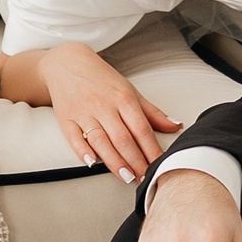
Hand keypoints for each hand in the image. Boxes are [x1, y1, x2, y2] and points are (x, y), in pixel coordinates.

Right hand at [41, 44, 180, 182]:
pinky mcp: (66, 118)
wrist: (67, 63)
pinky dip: (82, 151)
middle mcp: (104, 106)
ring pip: (100, 141)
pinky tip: (92, 163)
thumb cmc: (103, 79)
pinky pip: (73, 137)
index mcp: (123, 98)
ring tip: (127, 177)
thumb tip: (176, 126)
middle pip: (122, 138)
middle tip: (144, 179)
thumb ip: (152, 112)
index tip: (160, 166)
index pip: (141, 129)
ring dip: (114, 161)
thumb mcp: (130, 90)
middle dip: (135, 161)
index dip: (152, 149)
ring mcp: (84, 112)